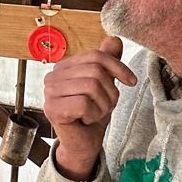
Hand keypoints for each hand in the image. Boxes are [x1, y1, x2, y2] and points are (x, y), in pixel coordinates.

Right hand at [43, 36, 136, 179]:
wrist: (83, 143)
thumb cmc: (91, 113)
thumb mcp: (105, 85)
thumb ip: (107, 62)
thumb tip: (114, 39)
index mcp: (64, 67)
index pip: (95, 55)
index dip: (118, 67)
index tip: (131, 81)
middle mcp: (52, 77)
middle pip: (95, 71)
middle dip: (110, 92)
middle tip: (106, 106)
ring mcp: (50, 93)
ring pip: (92, 87)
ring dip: (103, 105)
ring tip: (96, 113)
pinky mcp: (52, 109)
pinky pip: (84, 104)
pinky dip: (93, 114)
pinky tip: (86, 120)